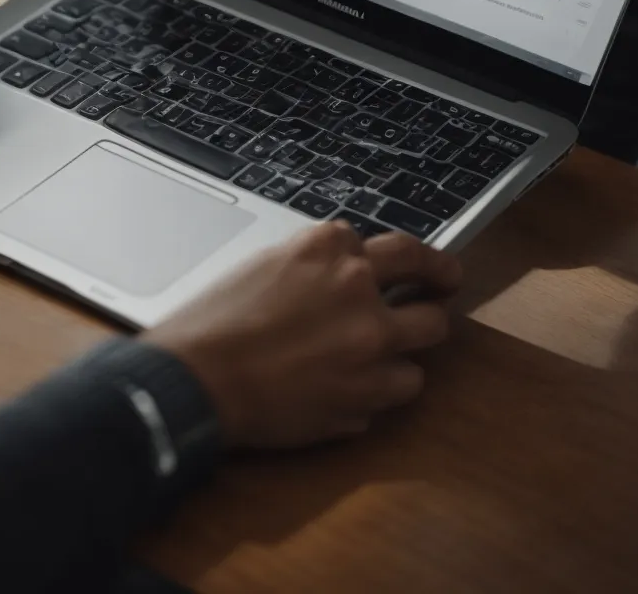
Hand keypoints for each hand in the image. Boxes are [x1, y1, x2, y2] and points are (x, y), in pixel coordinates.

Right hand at [144, 222, 461, 448]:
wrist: (194, 382)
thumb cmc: (209, 325)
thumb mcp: (258, 266)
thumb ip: (308, 266)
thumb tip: (336, 275)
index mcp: (327, 249)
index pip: (393, 243)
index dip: (400, 259)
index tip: (414, 264)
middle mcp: (359, 289)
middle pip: (432, 280)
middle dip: (439, 284)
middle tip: (444, 289)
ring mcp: (372, 344)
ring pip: (428, 338)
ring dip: (406, 342)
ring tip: (383, 354)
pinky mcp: (369, 395)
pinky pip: (397, 389)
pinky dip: (377, 390)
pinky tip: (344, 390)